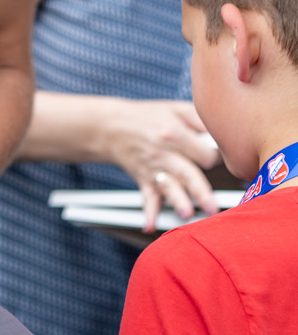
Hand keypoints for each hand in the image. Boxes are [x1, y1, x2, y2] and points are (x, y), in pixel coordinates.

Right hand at [100, 100, 220, 230]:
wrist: (111, 126)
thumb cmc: (148, 117)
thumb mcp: (175, 108)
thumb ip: (200, 119)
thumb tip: (223, 131)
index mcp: (174, 133)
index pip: (204, 153)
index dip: (218, 159)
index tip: (223, 164)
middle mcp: (164, 152)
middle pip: (187, 173)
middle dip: (200, 190)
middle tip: (213, 206)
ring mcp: (153, 167)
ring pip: (168, 187)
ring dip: (177, 201)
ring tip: (187, 214)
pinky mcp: (143, 179)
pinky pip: (146, 197)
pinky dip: (148, 212)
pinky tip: (149, 226)